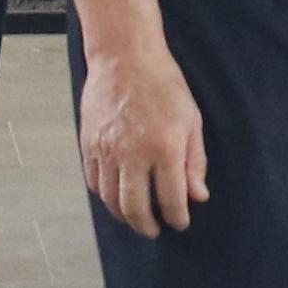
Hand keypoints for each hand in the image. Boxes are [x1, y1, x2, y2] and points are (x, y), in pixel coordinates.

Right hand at [77, 39, 208, 234]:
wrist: (124, 57)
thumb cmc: (163, 84)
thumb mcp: (191, 120)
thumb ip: (194, 161)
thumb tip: (198, 196)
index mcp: (165, 148)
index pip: (171, 200)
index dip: (177, 218)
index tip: (180, 223)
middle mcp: (133, 153)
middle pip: (135, 208)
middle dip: (147, 226)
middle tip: (154, 230)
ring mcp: (107, 150)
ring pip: (111, 199)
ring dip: (124, 215)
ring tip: (135, 218)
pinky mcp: (89, 144)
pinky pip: (94, 182)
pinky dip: (104, 196)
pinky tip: (115, 197)